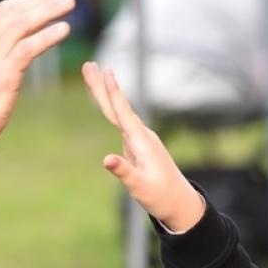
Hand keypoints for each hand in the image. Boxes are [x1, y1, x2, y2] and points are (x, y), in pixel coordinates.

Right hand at [0, 0, 74, 139]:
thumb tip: (16, 45)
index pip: (4, 10)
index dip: (29, 0)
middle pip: (14, 12)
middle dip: (41, 0)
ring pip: (20, 24)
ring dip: (47, 11)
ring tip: (69, 5)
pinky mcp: (3, 76)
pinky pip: (26, 49)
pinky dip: (46, 36)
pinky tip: (64, 29)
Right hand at [81, 62, 204, 230]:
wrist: (179, 203)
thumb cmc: (161, 196)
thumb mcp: (140, 187)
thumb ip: (124, 172)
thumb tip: (106, 159)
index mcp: (141, 142)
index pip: (123, 112)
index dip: (113, 92)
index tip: (105, 71)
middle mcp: (141, 136)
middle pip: (118, 107)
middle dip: (103, 86)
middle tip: (89, 64)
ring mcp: (140, 139)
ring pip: (119, 112)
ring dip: (105, 93)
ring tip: (94, 75)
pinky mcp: (138, 145)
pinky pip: (121, 121)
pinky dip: (111, 108)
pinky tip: (107, 101)